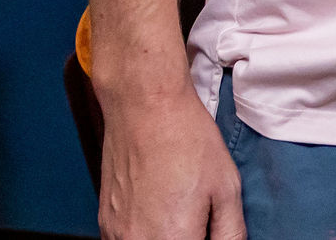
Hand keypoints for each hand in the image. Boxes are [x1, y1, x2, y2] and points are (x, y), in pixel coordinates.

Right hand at [97, 85, 244, 239]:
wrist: (146, 108)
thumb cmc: (186, 141)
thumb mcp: (226, 189)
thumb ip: (230, 232)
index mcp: (172, 239)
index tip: (210, 228)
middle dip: (188, 237)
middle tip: (199, 218)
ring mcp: (116, 235)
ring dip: (167, 236)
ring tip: (180, 208)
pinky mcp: (105, 223)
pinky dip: (147, 233)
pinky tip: (161, 209)